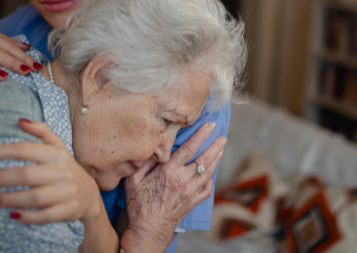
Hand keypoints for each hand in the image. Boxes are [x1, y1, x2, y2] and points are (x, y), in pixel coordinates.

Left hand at [0, 119, 102, 224]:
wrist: (89, 195)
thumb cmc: (65, 168)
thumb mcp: (58, 147)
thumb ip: (41, 131)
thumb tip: (20, 120)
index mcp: (56, 153)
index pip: (24, 149)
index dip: (0, 152)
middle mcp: (62, 171)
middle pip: (26, 174)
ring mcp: (66, 192)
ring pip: (34, 197)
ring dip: (9, 199)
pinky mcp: (67, 210)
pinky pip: (45, 216)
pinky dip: (28, 216)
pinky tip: (11, 215)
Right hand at [121, 122, 225, 251]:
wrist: (148, 231)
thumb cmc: (138, 205)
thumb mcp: (133, 180)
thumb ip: (145, 162)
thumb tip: (156, 147)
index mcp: (168, 171)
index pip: (188, 148)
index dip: (201, 135)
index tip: (209, 126)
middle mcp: (183, 180)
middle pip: (204, 159)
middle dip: (215, 146)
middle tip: (222, 137)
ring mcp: (190, 192)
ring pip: (208, 172)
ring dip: (216, 159)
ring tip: (221, 149)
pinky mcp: (193, 202)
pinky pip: (207, 189)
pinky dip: (211, 180)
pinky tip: (211, 174)